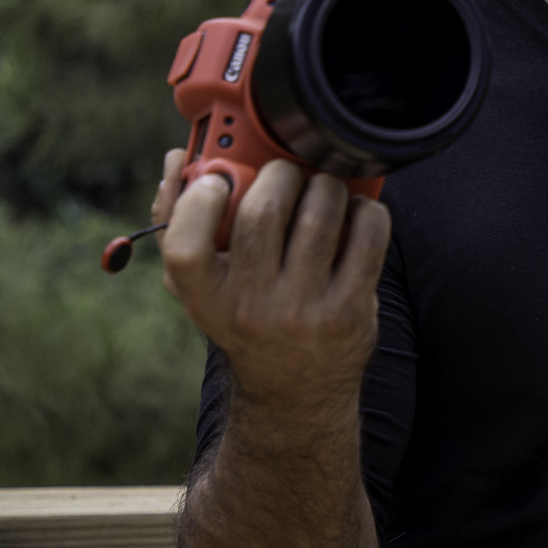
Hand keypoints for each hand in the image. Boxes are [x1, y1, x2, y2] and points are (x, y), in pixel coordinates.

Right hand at [154, 152, 390, 409]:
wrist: (294, 387)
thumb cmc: (245, 317)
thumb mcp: (202, 287)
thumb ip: (180, 223)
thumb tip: (179, 160)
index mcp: (206, 297)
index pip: (184, 247)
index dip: (199, 202)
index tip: (219, 181)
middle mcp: (251, 308)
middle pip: (263, 214)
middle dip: (280, 174)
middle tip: (288, 173)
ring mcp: (303, 311)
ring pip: (320, 217)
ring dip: (327, 187)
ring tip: (324, 189)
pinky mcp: (349, 311)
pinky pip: (367, 238)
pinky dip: (367, 212)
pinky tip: (357, 213)